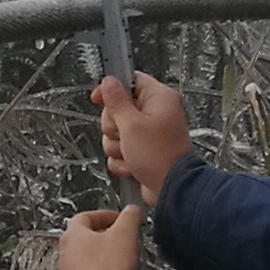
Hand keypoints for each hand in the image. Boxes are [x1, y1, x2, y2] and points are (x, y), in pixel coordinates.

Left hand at [56, 205, 142, 269]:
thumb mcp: (125, 234)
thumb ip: (129, 217)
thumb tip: (132, 210)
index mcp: (73, 235)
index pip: (86, 216)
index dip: (105, 215)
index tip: (119, 219)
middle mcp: (65, 254)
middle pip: (84, 239)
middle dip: (104, 237)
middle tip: (120, 239)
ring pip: (85, 260)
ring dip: (101, 258)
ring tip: (119, 261)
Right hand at [94, 72, 189, 197]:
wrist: (172, 188)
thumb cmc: (159, 156)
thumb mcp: (131, 124)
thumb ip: (116, 101)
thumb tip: (108, 82)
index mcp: (158, 98)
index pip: (129, 80)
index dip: (111, 89)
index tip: (98, 98)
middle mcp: (155, 112)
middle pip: (118, 108)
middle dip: (113, 126)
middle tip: (125, 134)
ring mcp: (149, 132)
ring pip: (116, 132)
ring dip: (116, 146)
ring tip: (130, 153)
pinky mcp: (143, 149)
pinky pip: (120, 149)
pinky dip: (122, 159)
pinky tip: (132, 165)